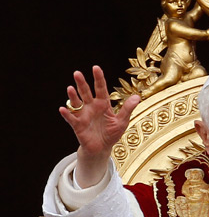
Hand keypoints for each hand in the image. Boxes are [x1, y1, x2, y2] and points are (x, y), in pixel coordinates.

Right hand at [59, 66, 139, 186]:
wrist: (102, 148)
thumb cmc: (111, 133)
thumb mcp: (122, 121)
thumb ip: (127, 109)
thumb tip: (137, 97)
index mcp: (103, 104)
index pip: (101, 88)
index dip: (98, 78)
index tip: (96, 68)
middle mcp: (92, 107)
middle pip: (86, 92)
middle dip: (82, 83)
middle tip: (77, 73)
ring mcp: (83, 115)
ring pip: (76, 102)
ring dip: (72, 96)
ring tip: (70, 88)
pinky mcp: (78, 125)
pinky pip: (71, 118)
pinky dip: (67, 114)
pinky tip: (63, 109)